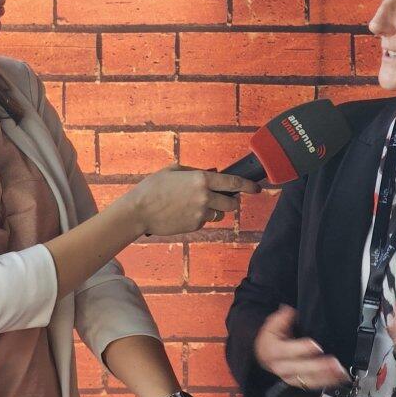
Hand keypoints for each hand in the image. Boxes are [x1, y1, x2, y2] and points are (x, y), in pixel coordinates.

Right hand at [126, 164, 260, 235]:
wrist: (139, 211)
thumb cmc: (153, 187)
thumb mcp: (174, 170)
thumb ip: (195, 172)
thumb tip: (212, 173)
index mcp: (201, 179)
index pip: (233, 183)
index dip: (248, 186)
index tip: (257, 188)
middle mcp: (204, 197)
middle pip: (231, 203)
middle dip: (230, 201)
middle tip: (223, 198)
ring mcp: (200, 213)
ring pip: (219, 214)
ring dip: (214, 210)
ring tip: (195, 205)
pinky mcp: (194, 226)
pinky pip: (205, 221)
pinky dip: (200, 217)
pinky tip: (183, 213)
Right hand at [254, 304, 349, 389]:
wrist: (263, 356)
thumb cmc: (270, 341)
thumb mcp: (271, 326)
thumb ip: (281, 318)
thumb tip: (289, 311)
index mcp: (274, 352)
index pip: (288, 351)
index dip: (302, 348)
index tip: (315, 345)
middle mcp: (281, 367)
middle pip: (301, 368)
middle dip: (319, 366)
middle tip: (333, 362)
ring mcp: (290, 377)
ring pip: (309, 379)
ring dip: (326, 376)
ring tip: (340, 371)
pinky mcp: (299, 382)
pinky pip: (314, 384)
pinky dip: (328, 382)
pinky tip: (338, 378)